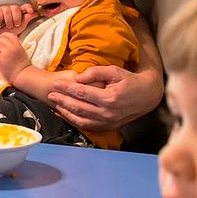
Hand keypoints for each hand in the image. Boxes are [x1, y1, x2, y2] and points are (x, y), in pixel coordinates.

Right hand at [0, 3, 37, 35]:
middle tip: (16, 25)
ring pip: (8, 11)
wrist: (2, 37)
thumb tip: (35, 13)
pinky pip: (0, 13)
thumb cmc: (12, 32)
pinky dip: (1, 20)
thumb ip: (28, 18)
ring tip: (9, 26)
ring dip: (9, 21)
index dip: (28, 7)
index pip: (25, 6)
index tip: (31, 11)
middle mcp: (12, 9)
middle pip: (16, 8)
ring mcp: (4, 9)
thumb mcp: (22, 25)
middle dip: (16, 18)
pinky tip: (1, 23)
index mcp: (20, 11)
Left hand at [0, 32, 29, 81]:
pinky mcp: (1, 59)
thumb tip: (5, 44)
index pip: (9, 35)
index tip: (0, 38)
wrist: (22, 75)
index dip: (3, 36)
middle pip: (0, 40)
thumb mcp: (22, 53)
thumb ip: (15, 47)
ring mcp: (7, 53)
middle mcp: (12, 47)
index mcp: (18, 45)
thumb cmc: (22, 67)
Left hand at [43, 65, 159, 132]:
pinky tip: (65, 113)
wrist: (146, 96)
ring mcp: (107, 122)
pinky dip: (74, 120)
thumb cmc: (129, 81)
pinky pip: (87, 125)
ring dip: (65, 111)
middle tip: (50, 94)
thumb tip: (77, 77)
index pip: (82, 93)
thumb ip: (95, 73)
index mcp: (109, 98)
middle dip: (62, 100)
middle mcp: (107, 113)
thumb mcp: (114, 71)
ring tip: (54, 103)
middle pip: (78, 107)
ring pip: (80, 119)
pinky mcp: (107, 127)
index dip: (67, 88)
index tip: (56, 83)